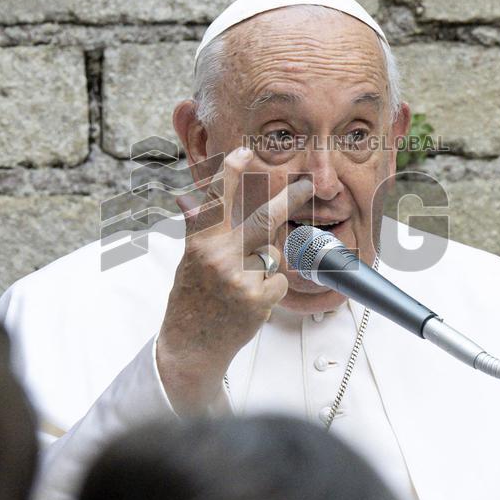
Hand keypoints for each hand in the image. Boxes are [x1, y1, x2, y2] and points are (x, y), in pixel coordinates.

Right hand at [156, 147, 313, 414]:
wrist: (190, 347)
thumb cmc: (191, 301)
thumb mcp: (189, 262)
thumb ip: (198, 231)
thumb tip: (190, 200)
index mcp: (200, 242)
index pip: (218, 199)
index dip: (231, 172)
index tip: (244, 152)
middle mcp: (218, 255)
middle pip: (263, 218)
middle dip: (291, 198)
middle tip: (310, 183)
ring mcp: (239, 276)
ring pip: (272, 254)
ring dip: (266, 267)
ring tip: (242, 286)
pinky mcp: (256, 297)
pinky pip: (278, 280)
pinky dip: (270, 290)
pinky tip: (251, 302)